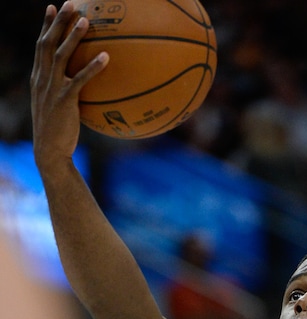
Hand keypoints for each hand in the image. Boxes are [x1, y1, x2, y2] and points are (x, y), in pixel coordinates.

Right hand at [31, 2, 107, 167]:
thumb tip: (81, 85)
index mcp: (38, 78)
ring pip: (61, 56)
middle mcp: (42, 79)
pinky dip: (92, 67)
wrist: (50, 153)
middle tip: (71, 3)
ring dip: (74, 37)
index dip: (46, 25)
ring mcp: (51, 89)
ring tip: (87, 21)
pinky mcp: (64, 101)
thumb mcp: (56, 108)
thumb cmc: (57, 133)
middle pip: (48, 43)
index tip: (52, 7)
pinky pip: (79, 80)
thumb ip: (64, 91)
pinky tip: (105, 57)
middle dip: (59, 21)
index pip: (40, 45)